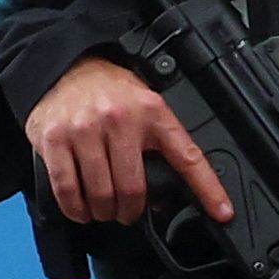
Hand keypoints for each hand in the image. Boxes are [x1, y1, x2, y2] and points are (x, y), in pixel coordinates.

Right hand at [24, 55, 232, 224]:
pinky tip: (80, 209)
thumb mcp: (146, 105)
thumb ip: (159, 143)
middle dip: (129, 211)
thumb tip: (167, 195)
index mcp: (151, 112)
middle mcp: (119, 119)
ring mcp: (84, 129)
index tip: (223, 213)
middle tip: (126, 212)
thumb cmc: (109, 91)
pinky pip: (66, 188)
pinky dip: (74, 208)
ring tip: (103, 210)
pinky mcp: (55, 139)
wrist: (67, 65)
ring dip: (103, 212)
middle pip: (132, 188)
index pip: (187, 156)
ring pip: (100, 193)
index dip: (208, 190)